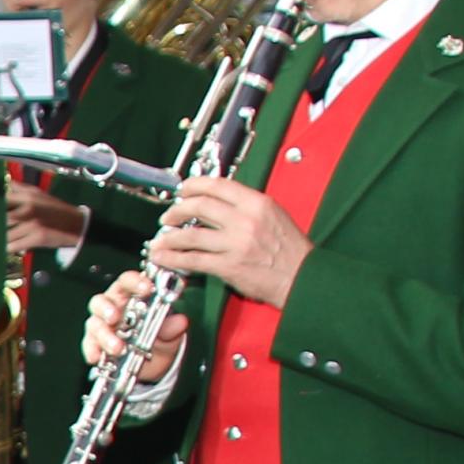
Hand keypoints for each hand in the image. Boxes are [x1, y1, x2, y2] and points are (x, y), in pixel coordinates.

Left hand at [5, 178, 87, 254]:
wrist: (77, 225)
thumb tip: (5, 182)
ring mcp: (33, 224)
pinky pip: (14, 246)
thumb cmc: (56, 210)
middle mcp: (29, 208)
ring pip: (5, 234)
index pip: (1, 199)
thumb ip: (21, 188)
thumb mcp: (40, 194)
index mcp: (28, 197)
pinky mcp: (37, 238)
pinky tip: (3, 248)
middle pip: (0, 217)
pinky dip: (7, 248)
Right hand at [78, 269, 186, 383]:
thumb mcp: (168, 334)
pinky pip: (89, 345)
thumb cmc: (157, 339)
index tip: (146, 288)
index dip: (135, 282)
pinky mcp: (95, 344)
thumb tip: (180, 321)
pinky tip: (98, 357)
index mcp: (130, 296)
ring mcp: (102, 326)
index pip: (127, 281)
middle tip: (116, 317)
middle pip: (101, 301)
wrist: (153, 365)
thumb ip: (172, 327)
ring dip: (104, 335)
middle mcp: (112, 307)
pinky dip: (92, 351)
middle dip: (107, 308)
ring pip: (94, 324)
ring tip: (117, 347)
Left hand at [148, 176, 310, 307]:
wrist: (303, 278)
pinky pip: (194, 260)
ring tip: (161, 238)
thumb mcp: (274, 215)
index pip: (218, 186)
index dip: (194, 185)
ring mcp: (236, 243)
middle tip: (169, 215)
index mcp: (257, 204)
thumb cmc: (292, 251)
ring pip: (191, 235)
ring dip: (170, 236)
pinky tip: (165, 257)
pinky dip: (174, 258)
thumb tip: (222, 200)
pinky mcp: (229, 266)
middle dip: (177, 209)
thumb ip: (248, 206)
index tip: (183, 189)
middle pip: (200, 206)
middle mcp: (245, 220)